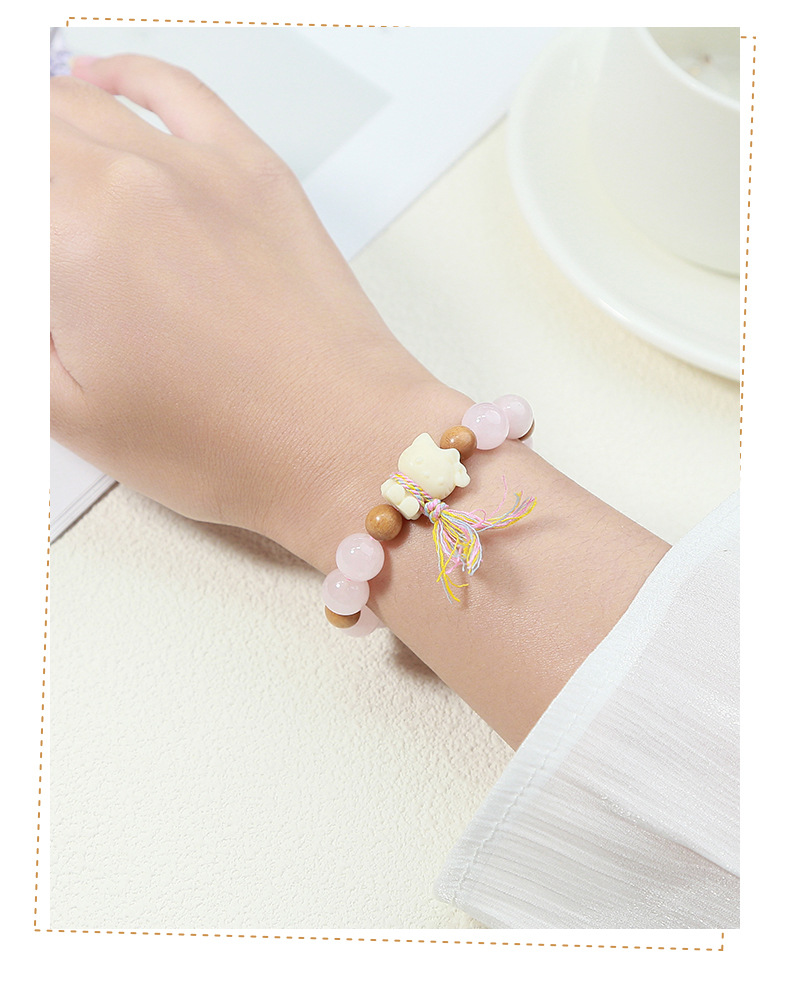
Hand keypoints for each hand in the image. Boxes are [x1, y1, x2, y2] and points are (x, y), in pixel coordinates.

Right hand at [51, 54, 458, 552]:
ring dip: (44, 126)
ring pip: (84, 104)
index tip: (30, 268)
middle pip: (34, 134)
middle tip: (38, 237)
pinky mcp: (254, 170)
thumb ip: (18, 336)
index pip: (8, 188)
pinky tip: (95, 81)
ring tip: (43, 169)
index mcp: (72, 241)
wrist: (339, 443)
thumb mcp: (72, 412)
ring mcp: (199, 166)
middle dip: (23, 180)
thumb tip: (26, 287)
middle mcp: (131, 182)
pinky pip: (172, 89)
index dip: (16, 230)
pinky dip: (122, 77)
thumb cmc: (228, 444)